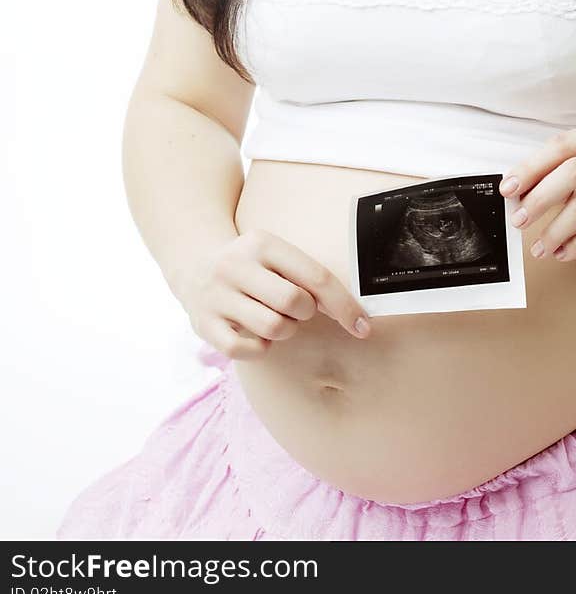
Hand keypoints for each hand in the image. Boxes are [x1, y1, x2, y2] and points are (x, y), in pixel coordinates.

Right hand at [177, 229, 371, 359]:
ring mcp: (217, 296)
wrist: (194, 263)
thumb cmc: (253, 265)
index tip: (363, 326)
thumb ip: (307, 276)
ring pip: (273, 328)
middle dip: (305, 313)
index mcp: (262, 243)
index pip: (315, 276)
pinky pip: (247, 351)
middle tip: (294, 308)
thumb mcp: (275, 254)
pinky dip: (261, 348)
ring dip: (284, 330)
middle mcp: (236, 265)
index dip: (345, 305)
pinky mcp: (204, 326)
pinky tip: (256, 333)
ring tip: (273, 317)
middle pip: (295, 303)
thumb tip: (353, 312)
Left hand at [499, 120, 575, 267]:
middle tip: (518, 219)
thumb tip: (517, 193)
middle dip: (539, 198)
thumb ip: (560, 176)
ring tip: (540, 247)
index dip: (531, 167)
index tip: (508, 189)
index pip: (563, 146)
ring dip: (554, 230)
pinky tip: (563, 252)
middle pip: (573, 171)